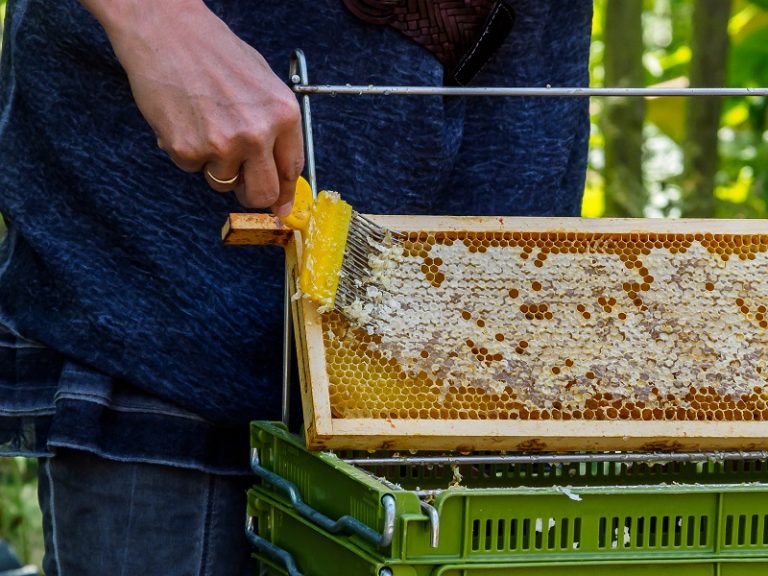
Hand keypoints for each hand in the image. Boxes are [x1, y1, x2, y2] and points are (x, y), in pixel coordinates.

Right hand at [81, 0, 302, 214]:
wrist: (166, 31)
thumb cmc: (215, 52)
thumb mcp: (263, 84)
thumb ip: (275, 127)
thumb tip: (282, 171)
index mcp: (283, 114)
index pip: (291, 170)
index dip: (285, 193)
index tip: (281, 206)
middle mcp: (257, 133)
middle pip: (262, 193)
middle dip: (252, 195)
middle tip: (241, 183)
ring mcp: (222, 144)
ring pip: (222, 183)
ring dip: (214, 165)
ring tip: (204, 125)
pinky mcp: (187, 150)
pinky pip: (191, 169)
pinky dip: (186, 152)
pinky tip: (184, 120)